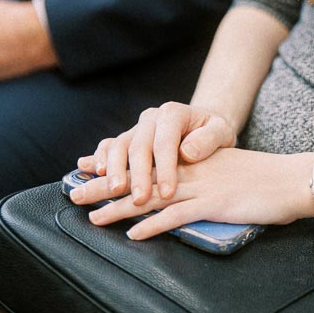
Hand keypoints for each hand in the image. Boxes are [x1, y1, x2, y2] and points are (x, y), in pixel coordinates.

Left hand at [70, 146, 313, 235]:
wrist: (290, 179)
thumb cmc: (261, 181)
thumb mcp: (224, 172)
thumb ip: (198, 178)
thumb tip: (173, 190)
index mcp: (190, 160)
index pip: (144, 160)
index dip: (113, 163)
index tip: (86, 165)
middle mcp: (189, 170)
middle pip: (138, 176)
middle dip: (104, 185)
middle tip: (74, 192)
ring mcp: (200, 187)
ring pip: (150, 196)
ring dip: (118, 208)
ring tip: (92, 217)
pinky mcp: (213, 205)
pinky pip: (176, 216)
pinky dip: (153, 226)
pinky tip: (133, 235)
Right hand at [76, 102, 237, 204]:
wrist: (201, 125)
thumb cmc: (213, 132)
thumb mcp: (222, 131)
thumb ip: (208, 140)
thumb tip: (188, 153)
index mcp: (173, 113)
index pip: (165, 141)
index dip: (165, 168)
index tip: (168, 193)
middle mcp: (151, 118)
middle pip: (138, 145)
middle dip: (137, 174)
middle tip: (140, 199)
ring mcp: (136, 128)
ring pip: (118, 145)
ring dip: (113, 169)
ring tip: (114, 190)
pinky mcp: (127, 139)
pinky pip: (107, 146)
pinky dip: (97, 157)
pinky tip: (91, 171)